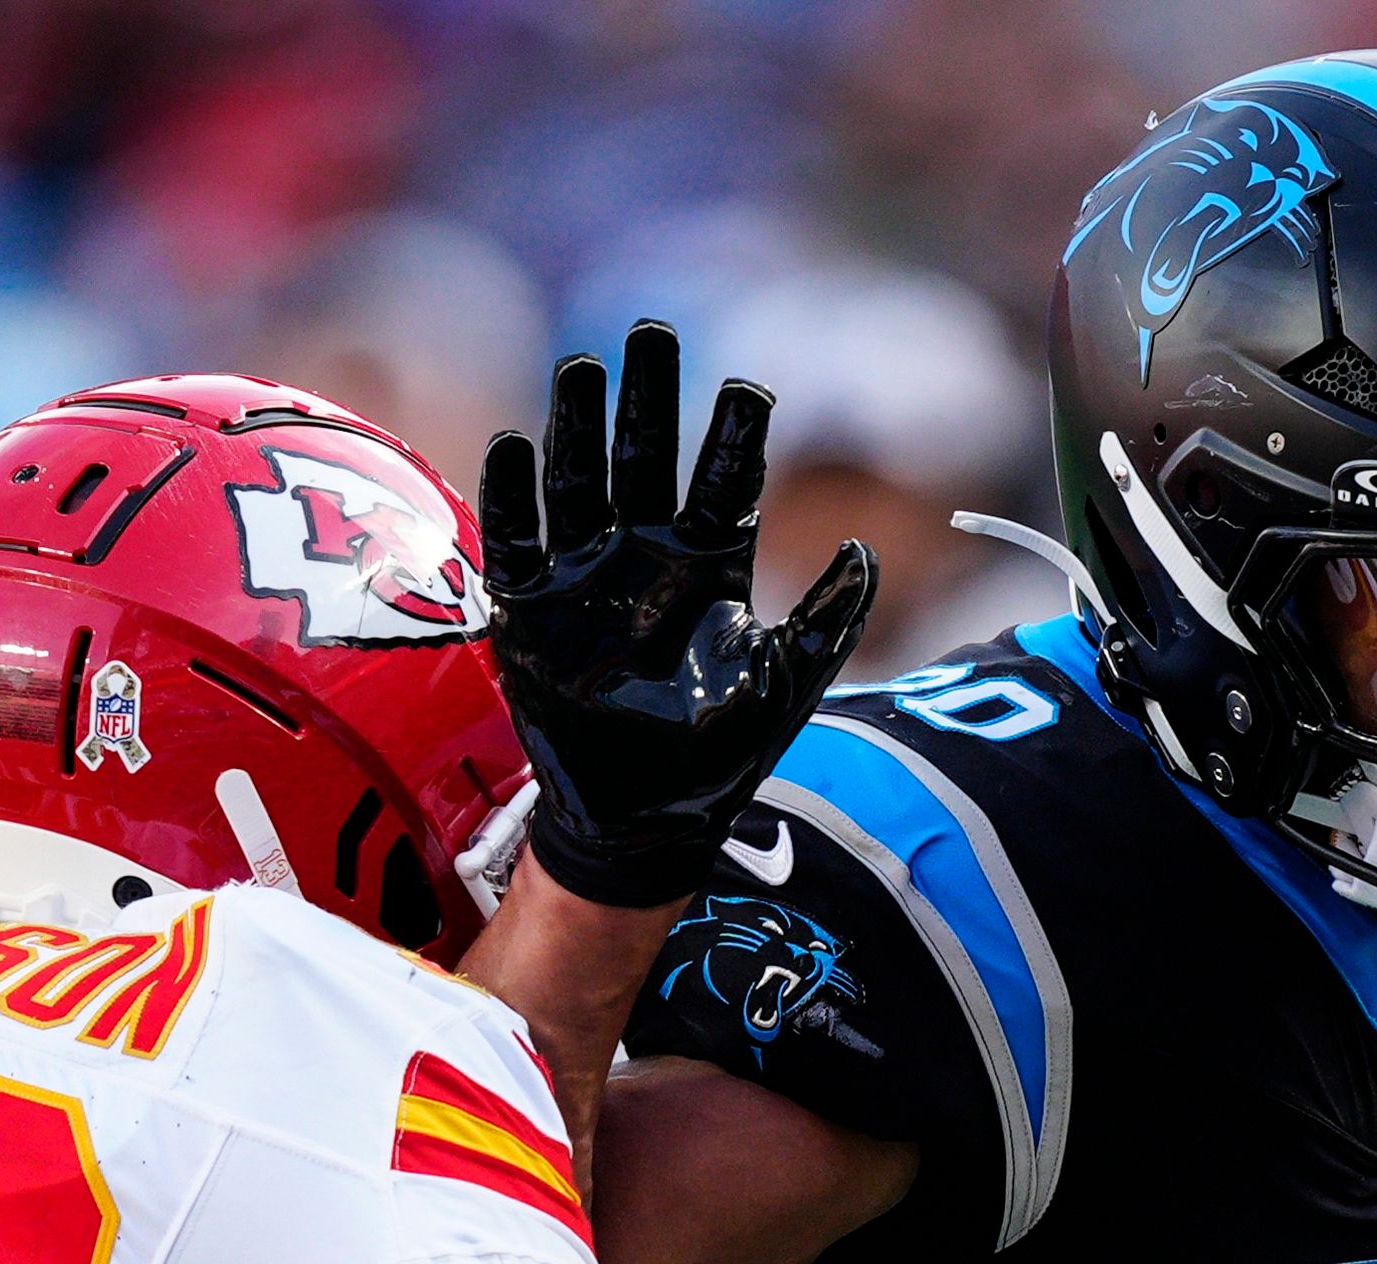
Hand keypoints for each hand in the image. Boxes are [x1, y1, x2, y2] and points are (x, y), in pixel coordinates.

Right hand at [478, 320, 875, 907]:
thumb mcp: (787, 686)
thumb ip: (828, 621)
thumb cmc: (719, 755)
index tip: (747, 388)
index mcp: (709, 564)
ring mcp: (585, 578)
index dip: (732, 435)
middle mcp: (645, 556)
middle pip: (643, 455)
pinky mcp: (530, 612)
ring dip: (576, 425)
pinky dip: (512, 497)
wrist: (642, 819)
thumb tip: (865, 549)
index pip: (721, 480)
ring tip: (580, 367)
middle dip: (646, 396)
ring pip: (578, 482)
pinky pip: (516, 542)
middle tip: (649, 332)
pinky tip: (513, 445)